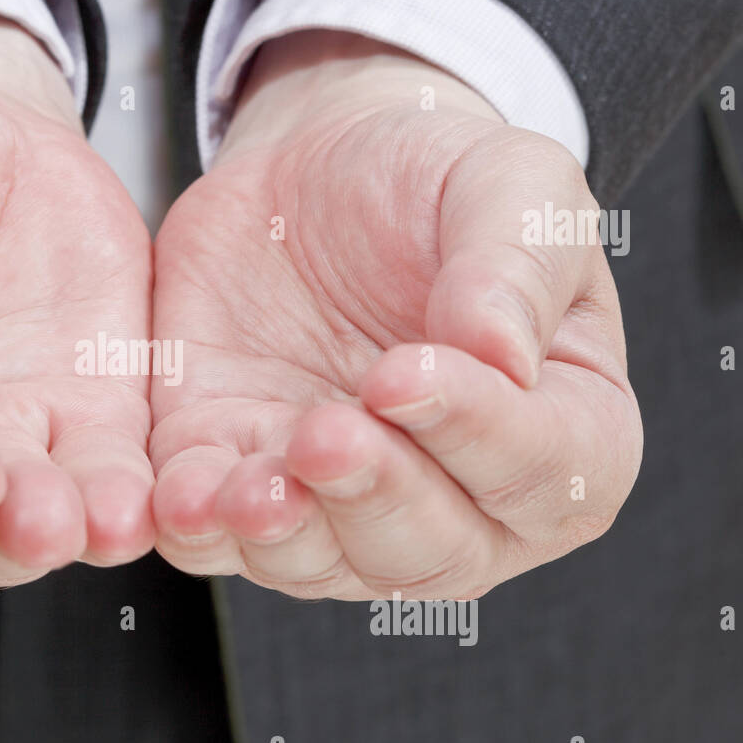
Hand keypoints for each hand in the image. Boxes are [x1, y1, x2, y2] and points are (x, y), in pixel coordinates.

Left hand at [150, 32, 641, 599]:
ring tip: (250, 487)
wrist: (311, 178)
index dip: (480, 435)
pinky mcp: (240, 487)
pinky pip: (217, 539)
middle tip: (327, 435)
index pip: (546, 471)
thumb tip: (504, 356)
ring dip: (284, 535)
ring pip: (322, 565)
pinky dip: (199, 530)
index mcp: (561, 431)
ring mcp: (342, 508)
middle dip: (375, 499)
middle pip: (433, 551)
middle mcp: (459, 499)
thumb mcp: (508, 183)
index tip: (405, 376)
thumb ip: (517, 264)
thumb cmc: (434, 188)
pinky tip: (181, 501)